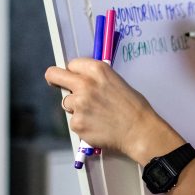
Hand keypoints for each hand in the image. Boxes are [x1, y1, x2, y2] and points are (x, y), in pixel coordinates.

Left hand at [45, 59, 181, 163]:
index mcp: (98, 70)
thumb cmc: (134, 108)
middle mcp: (85, 84)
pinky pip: (73, 121)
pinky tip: (98, 126)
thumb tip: (83, 82)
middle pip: (54, 75)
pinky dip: (83, 124)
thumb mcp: (118, 82)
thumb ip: (98, 79)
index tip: (72, 76)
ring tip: (97, 115)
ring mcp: (78, 104)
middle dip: (54, 79)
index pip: (72, 64)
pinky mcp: (76, 123)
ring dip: (76, 108)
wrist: (140, 131)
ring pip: (66, 103)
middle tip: (55, 83)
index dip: (73, 71)